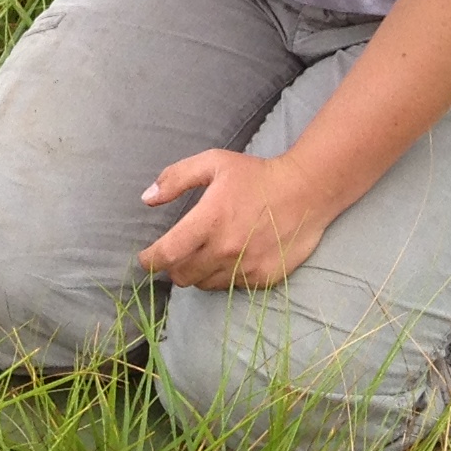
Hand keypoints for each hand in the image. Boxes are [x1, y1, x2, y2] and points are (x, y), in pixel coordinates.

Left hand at [138, 149, 335, 289]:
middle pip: (182, 275)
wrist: (306, 191)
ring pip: (204, 284)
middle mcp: (225, 249)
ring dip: (196, 273)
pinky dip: (222, 277)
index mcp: (208, 221)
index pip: (167, 254)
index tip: (144, 259)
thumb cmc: (256, 175)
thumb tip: (146, 198)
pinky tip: (229, 259)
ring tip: (202, 255)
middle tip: (177, 254)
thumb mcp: (212, 163)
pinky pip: (230, 287)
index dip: (150, 260)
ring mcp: (245, 267)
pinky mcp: (263, 278)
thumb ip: (175, 179)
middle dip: (172, 267)